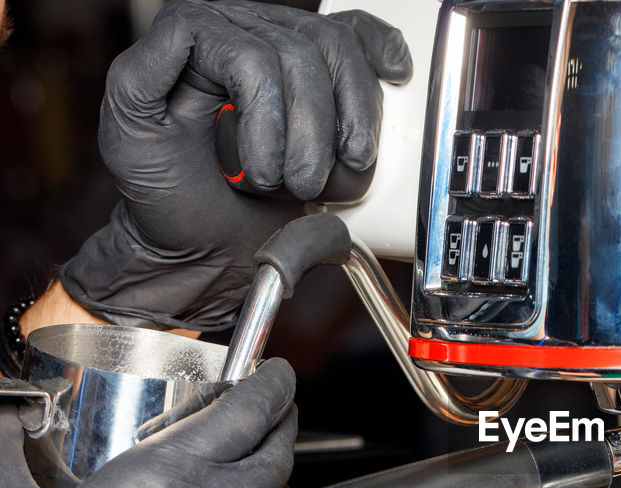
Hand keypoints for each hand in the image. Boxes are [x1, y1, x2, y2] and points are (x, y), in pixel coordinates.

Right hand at [59, 0, 411, 331]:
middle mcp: (248, 37)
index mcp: (291, 59)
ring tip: (273, 180)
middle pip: (322, 43)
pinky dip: (251, 113)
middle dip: (336, 119)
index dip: (376, 45)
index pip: (345, 29)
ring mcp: (200, 42)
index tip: (398, 76)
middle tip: (322, 178)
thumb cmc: (253, 215)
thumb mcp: (327, 187)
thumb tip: (382, 124)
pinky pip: (221, 50)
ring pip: (279, 51)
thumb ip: (357, 156)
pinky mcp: (151, 58)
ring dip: (291, 130)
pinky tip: (247, 157)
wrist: (194, 254)